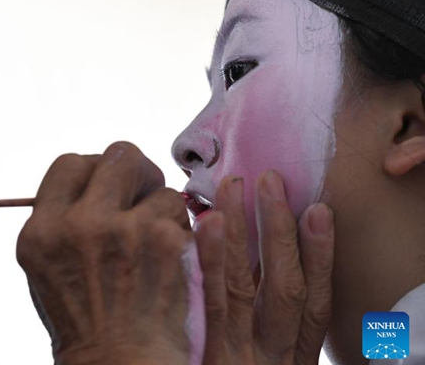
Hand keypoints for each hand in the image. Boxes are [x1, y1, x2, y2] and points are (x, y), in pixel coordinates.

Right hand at [16, 142, 212, 364]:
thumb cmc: (83, 323)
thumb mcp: (44, 269)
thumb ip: (59, 222)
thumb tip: (91, 184)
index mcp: (41, 230)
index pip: (70, 164)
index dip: (94, 170)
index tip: (107, 186)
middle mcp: (78, 224)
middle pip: (118, 155)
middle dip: (136, 171)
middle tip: (143, 193)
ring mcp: (123, 229)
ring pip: (159, 186)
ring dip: (161, 210)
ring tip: (154, 247)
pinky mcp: (164, 240)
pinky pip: (182, 213)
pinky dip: (182, 233)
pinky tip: (170, 261)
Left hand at [194, 171, 334, 364]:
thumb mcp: (259, 363)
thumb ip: (259, 322)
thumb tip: (257, 264)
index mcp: (291, 359)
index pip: (314, 301)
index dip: (321, 254)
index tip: (320, 211)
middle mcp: (271, 356)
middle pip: (285, 287)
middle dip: (279, 230)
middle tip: (271, 180)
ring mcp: (237, 356)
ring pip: (246, 286)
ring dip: (243, 232)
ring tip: (237, 186)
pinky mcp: (204, 356)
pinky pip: (209, 304)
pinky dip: (210, 261)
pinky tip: (206, 225)